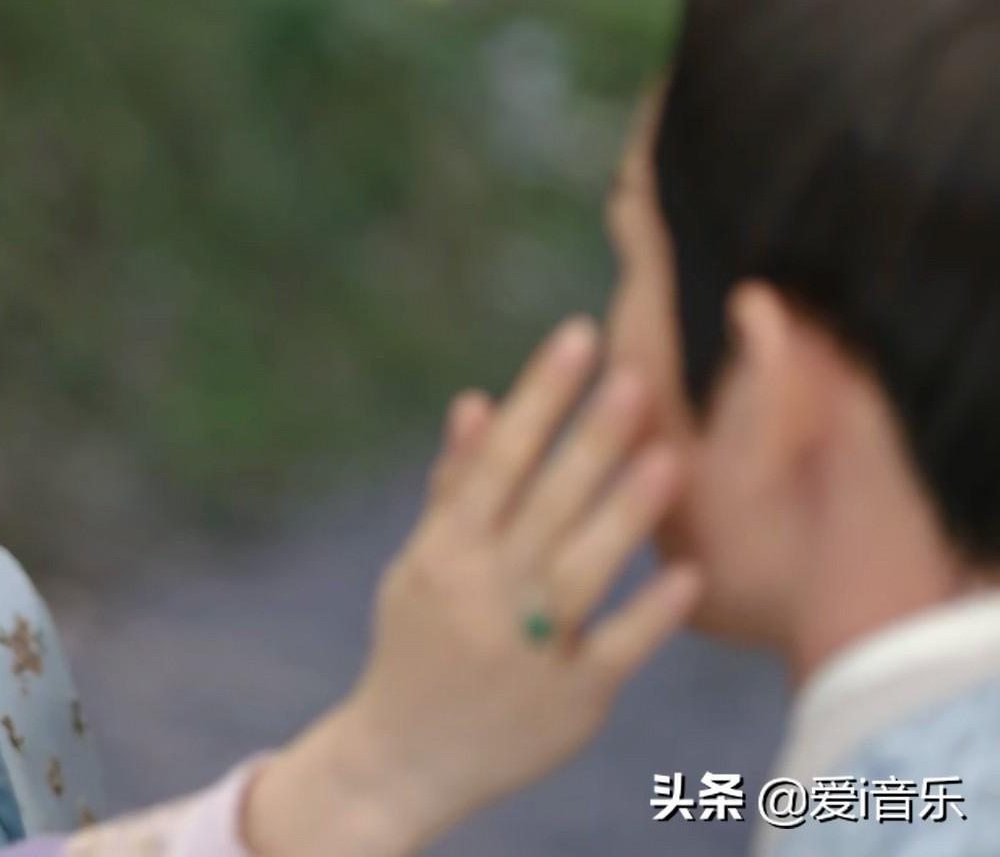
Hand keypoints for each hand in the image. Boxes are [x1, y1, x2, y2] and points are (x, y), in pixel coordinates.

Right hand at [244, 317, 701, 855]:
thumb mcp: (420, 562)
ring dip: (623, 516)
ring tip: (671, 460)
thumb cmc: (419, 643)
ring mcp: (524, 650)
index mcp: (444, 551)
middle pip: (543, 506)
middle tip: (639, 375)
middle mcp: (481, 594)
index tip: (578, 337)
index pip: (498, 460)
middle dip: (589, 439)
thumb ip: (456, 486)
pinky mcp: (568, 702)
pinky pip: (614, 651)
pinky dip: (650, 615)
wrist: (404, 757)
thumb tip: (477, 400)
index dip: (539, 397)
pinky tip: (689, 575)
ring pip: (578, 572)